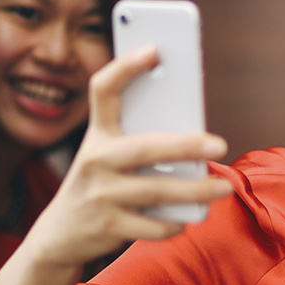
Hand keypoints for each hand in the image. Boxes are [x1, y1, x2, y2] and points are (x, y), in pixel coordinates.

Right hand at [24, 44, 234, 267]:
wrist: (59, 235)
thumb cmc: (100, 185)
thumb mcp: (108, 156)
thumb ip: (141, 142)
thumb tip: (198, 141)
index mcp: (97, 135)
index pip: (103, 90)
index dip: (126, 67)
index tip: (155, 50)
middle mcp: (94, 160)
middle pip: (144, 147)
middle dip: (184, 146)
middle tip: (219, 144)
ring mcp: (99, 195)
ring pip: (156, 191)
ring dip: (195, 190)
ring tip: (224, 188)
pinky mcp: (107, 226)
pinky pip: (152, 226)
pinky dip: (174, 223)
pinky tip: (187, 218)